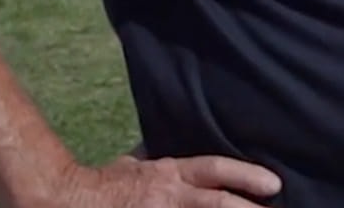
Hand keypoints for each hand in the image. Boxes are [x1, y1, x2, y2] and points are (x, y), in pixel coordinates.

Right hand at [45, 153, 281, 206]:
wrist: (69, 199)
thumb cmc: (103, 183)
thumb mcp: (132, 163)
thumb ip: (155, 156)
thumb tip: (166, 142)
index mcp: (169, 173)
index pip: (214, 170)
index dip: (245, 176)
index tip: (274, 185)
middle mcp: (170, 196)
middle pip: (217, 202)